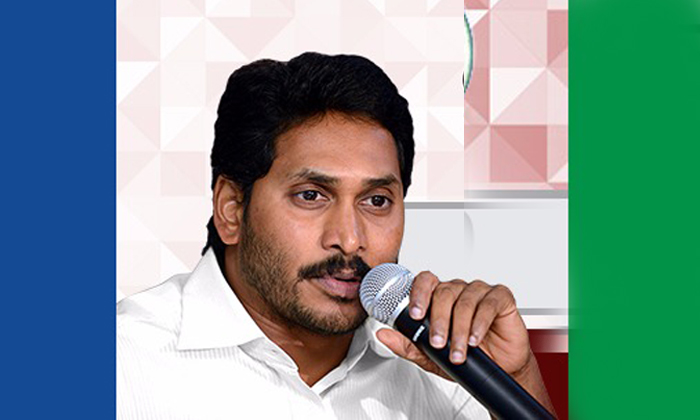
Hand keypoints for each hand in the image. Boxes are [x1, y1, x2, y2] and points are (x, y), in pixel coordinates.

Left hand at [375, 271, 531, 378]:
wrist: (501, 368)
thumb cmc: (468, 356)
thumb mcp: (431, 356)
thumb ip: (408, 344)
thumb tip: (383, 334)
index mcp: (440, 297)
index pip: (425, 282)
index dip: (418, 294)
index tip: (415, 315)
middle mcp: (458, 290)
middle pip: (444, 292)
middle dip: (439, 321)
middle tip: (438, 343)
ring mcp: (480, 292)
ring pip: (465, 301)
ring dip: (460, 329)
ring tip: (458, 351)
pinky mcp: (501, 298)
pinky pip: (488, 304)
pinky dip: (480, 323)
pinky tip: (475, 339)